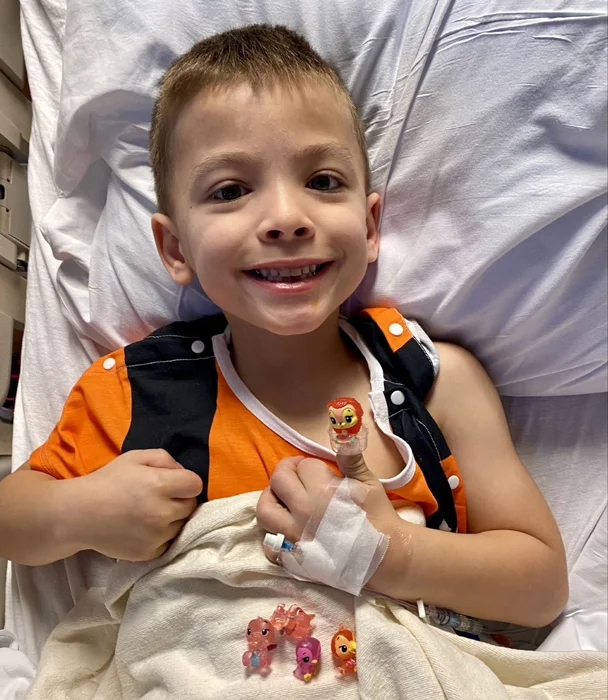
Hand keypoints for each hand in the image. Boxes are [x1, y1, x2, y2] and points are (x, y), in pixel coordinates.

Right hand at [69, 449, 201, 560]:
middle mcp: (162, 512)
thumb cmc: (108, 481)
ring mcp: (156, 536)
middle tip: (161, 497)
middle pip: (191, 506)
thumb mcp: (135, 457)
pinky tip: (144, 527)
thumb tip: (183, 473)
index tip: (174, 482)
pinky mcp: (150, 553)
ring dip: (172, 519)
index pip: (195, 485)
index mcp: (160, 485)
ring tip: (150, 513)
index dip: (186, 482)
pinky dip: (162, 536)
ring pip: (181, 525)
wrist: (78, 514)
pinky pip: (169, 543)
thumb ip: (165, 459)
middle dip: (181, 500)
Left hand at [256, 453, 403, 561]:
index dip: (311, 465)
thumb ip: (351, 459)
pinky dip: (273, 534)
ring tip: (283, 498)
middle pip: (278, 480)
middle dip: (287, 471)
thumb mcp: (368, 482)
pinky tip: (285, 528)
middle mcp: (303, 511)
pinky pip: (269, 544)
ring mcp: (295, 535)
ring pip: (264, 510)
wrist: (386, 557)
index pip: (304, 466)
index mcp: (322, 490)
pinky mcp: (293, 557)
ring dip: (271, 498)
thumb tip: (343, 437)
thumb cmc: (379, 517)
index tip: (319, 470)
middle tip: (297, 474)